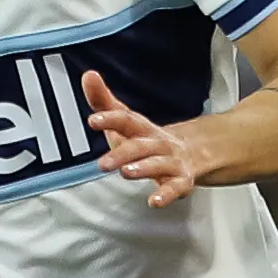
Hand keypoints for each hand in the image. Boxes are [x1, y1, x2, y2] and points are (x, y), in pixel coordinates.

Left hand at [84, 70, 206, 206]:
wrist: (189, 153)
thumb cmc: (147, 140)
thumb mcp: (124, 122)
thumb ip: (103, 101)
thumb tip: (88, 75)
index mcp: (142, 128)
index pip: (126, 120)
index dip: (110, 119)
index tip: (93, 120)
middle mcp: (158, 142)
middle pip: (141, 145)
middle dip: (122, 153)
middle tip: (102, 164)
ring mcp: (172, 161)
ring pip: (158, 163)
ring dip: (144, 168)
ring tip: (126, 173)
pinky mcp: (182, 180)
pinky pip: (176, 187)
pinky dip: (167, 194)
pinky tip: (155, 201)